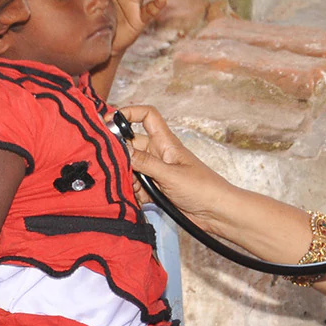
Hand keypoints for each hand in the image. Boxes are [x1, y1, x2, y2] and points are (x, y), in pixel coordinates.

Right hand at [117, 105, 233, 232]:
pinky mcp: (156, 188)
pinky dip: (134, 193)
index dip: (129, 113)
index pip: (147, 116)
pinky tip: (139, 200)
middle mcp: (159, 153)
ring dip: (126, 178)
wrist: (216, 213)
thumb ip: (144, 162)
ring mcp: (156, 171)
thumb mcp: (170, 174)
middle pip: (131, 145)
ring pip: (131, 168)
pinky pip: (136, 186)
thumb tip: (120, 149)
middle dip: (121, 156)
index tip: (109, 120)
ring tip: (133, 188)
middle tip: (113, 168)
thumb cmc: (202, 188)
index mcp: (165, 142)